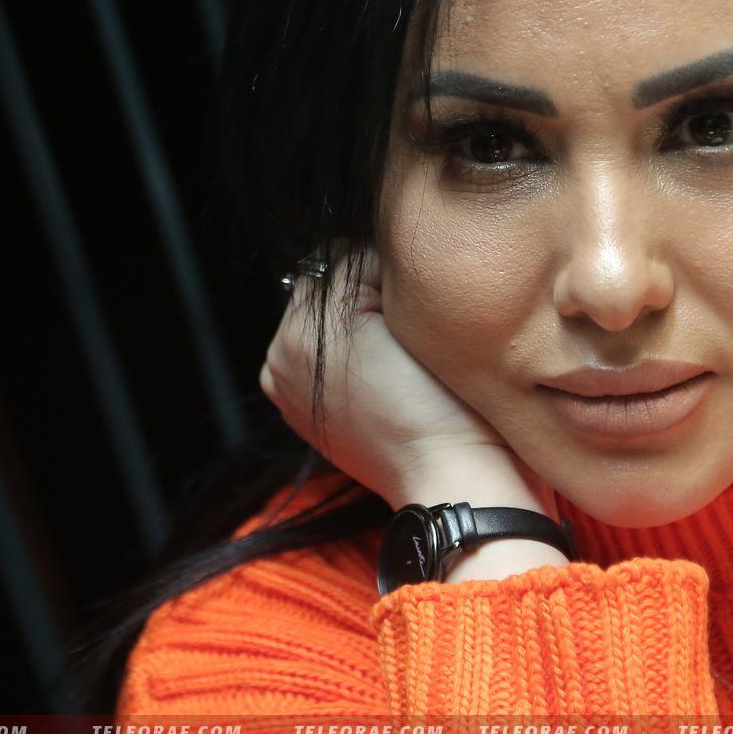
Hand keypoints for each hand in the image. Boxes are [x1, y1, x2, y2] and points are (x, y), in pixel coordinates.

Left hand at [259, 241, 558, 525]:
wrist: (452, 476)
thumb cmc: (439, 402)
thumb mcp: (399, 318)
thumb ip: (364, 273)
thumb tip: (365, 257)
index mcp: (294, 336)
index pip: (337, 259)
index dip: (384, 268)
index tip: (414, 300)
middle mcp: (280, 363)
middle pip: (328, 293)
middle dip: (368, 297)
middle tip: (413, 329)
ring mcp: (292, 395)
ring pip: (333, 326)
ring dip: (366, 328)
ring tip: (406, 357)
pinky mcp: (314, 418)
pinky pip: (335, 363)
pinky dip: (361, 361)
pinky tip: (394, 379)